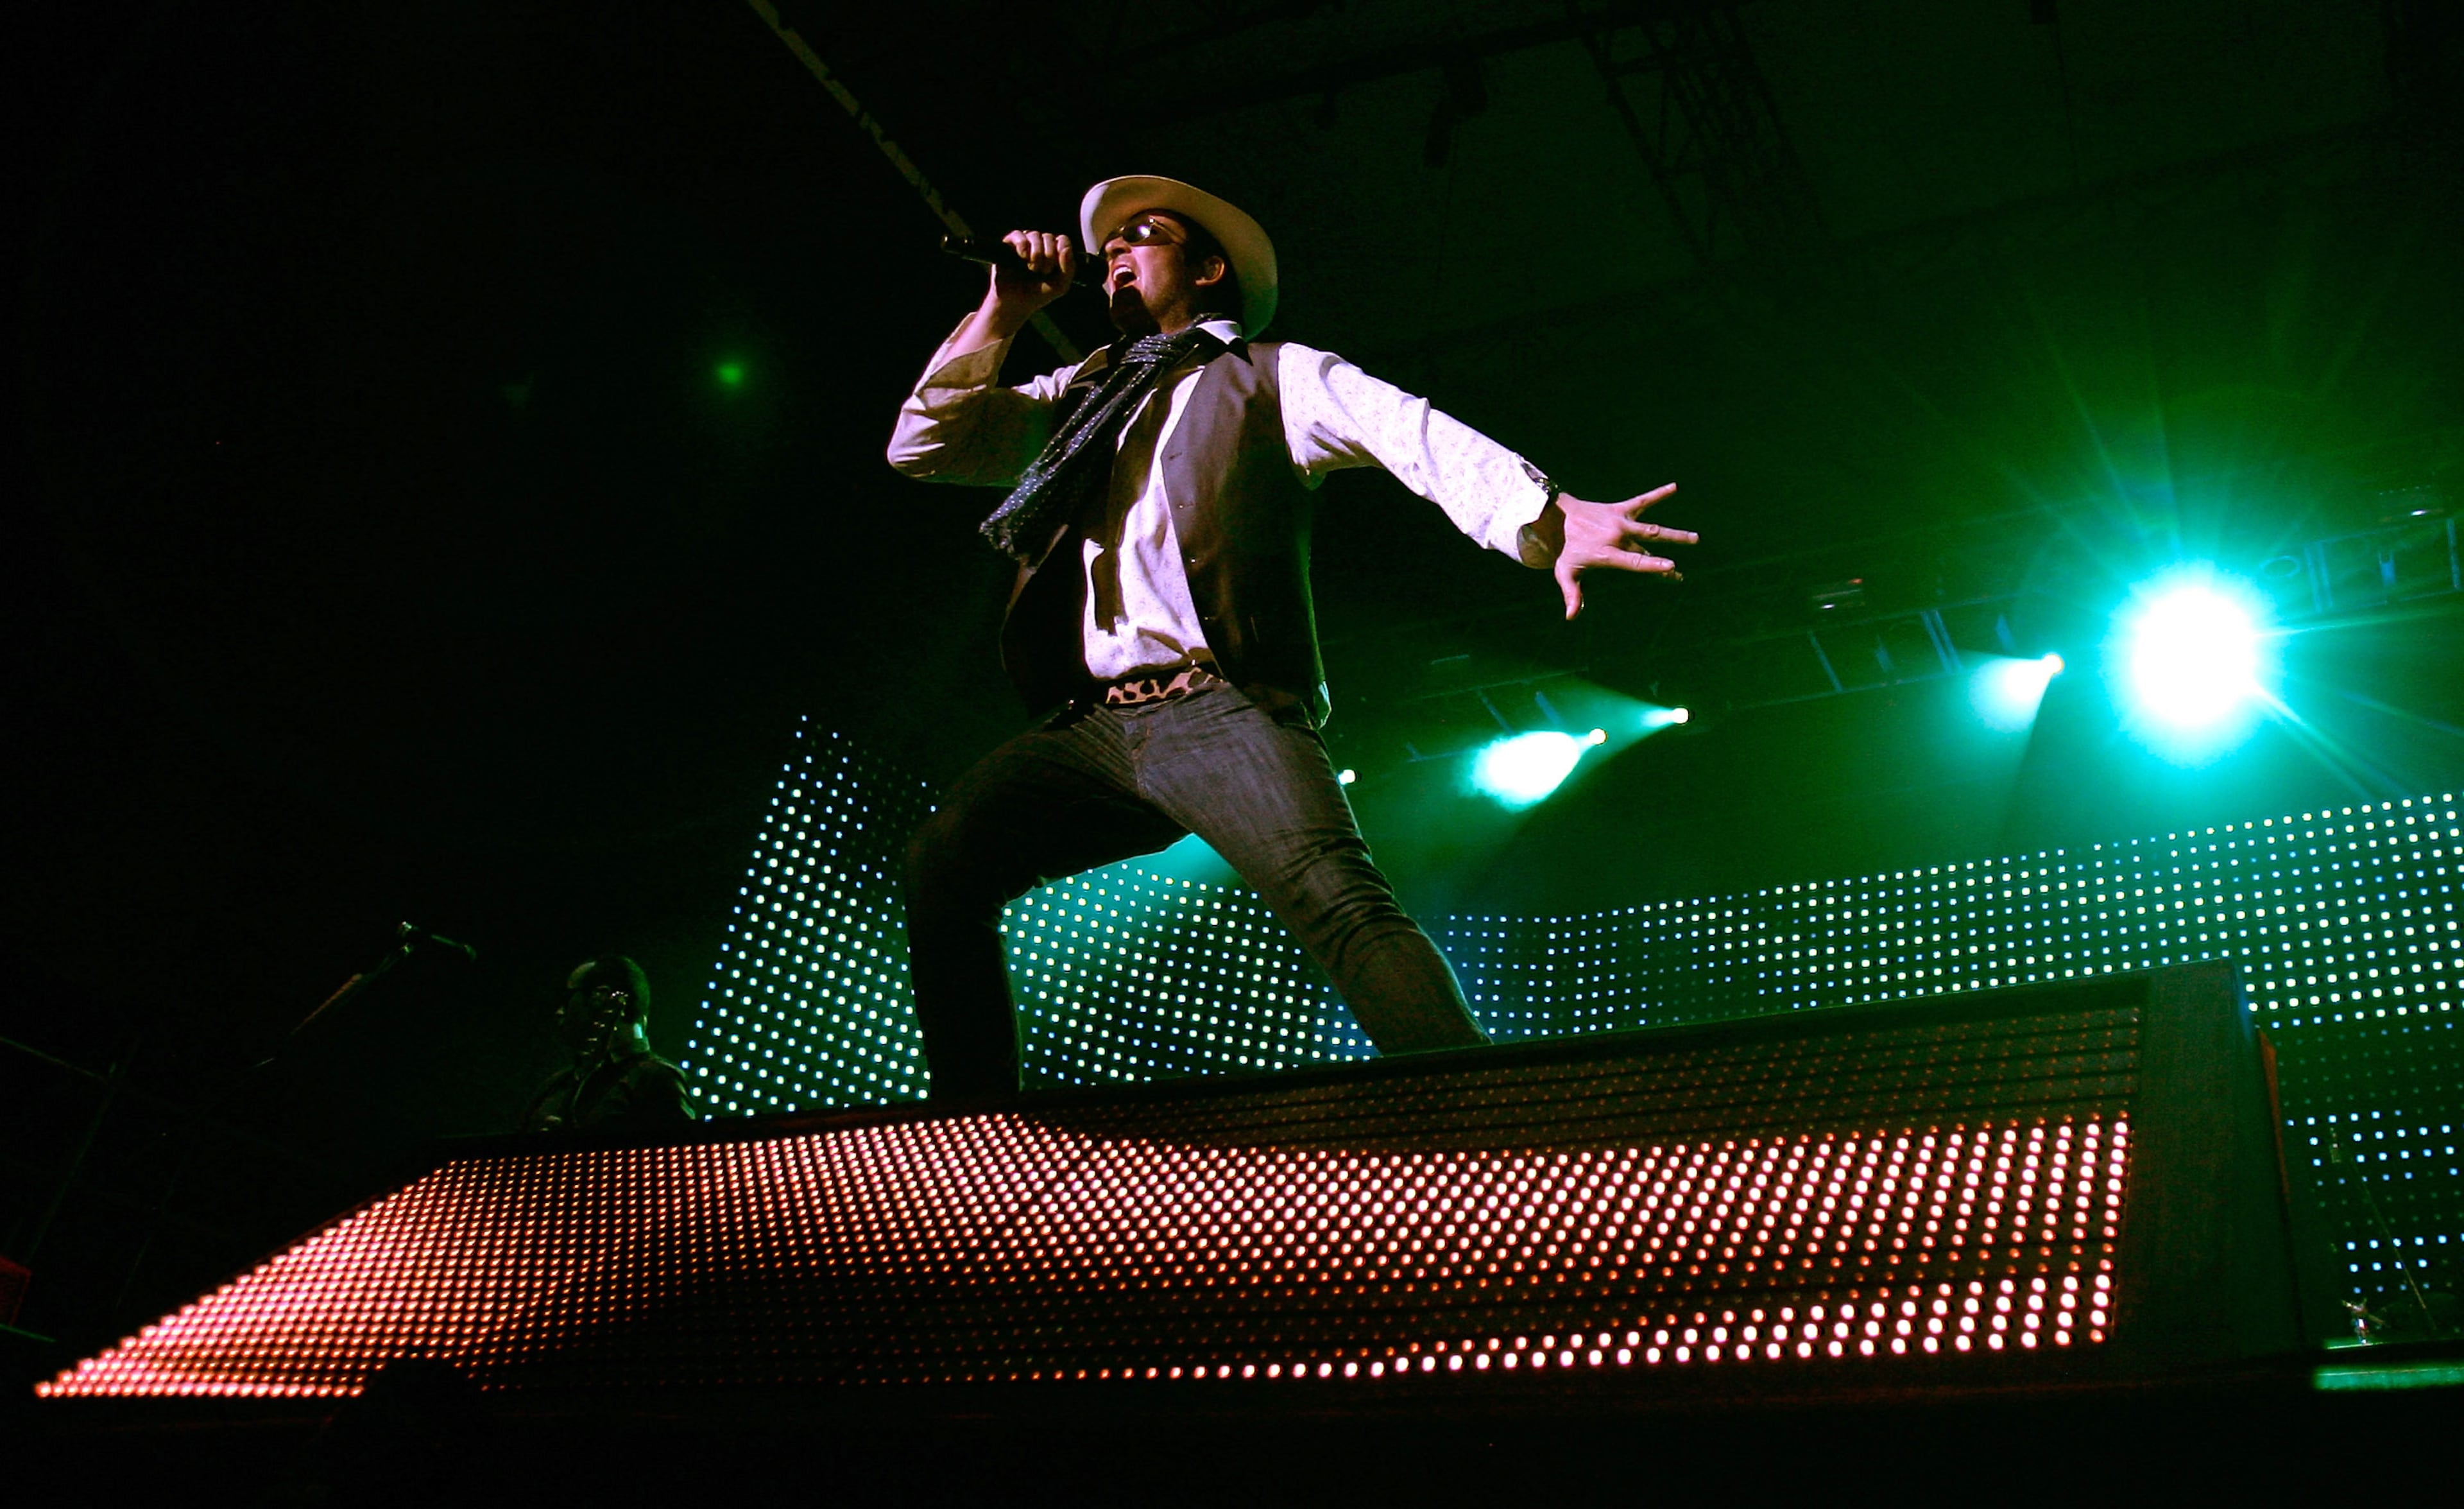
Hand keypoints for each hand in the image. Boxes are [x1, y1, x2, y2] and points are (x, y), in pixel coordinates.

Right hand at [988, 229, 1076, 318]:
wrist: (1015, 304)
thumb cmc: (1037, 294)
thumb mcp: (1060, 286)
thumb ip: (1070, 268)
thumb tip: (1065, 248)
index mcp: (1053, 251)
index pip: (1062, 240)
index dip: (1061, 252)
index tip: (1055, 269)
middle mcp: (1039, 244)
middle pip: (1049, 237)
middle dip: (1048, 258)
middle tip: (1041, 272)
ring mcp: (1023, 243)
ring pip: (1035, 235)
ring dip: (1036, 254)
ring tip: (1031, 269)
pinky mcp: (1007, 244)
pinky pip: (1018, 235)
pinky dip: (1023, 245)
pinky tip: (1023, 257)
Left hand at [1534, 483, 1695, 619]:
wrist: (1558, 517)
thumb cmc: (1564, 549)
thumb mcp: (1565, 573)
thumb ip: (1572, 594)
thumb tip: (1571, 617)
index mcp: (1608, 553)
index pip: (1634, 561)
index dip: (1653, 565)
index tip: (1671, 567)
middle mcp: (1617, 537)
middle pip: (1647, 549)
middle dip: (1664, 562)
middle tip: (1679, 572)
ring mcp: (1621, 522)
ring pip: (1652, 528)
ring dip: (1675, 534)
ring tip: (1695, 538)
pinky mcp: (1621, 509)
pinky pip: (1643, 500)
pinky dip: (1658, 494)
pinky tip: (1674, 486)